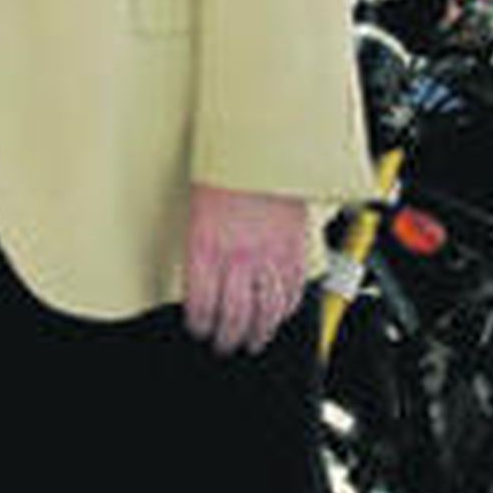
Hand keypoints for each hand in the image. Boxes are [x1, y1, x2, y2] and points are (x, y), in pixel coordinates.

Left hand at [182, 184, 307, 355]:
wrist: (263, 147)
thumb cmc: (225, 169)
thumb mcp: (197, 208)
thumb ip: (200, 246)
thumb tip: (199, 278)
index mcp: (206, 246)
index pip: (201, 305)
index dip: (199, 325)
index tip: (198, 330)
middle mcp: (238, 257)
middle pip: (233, 317)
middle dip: (227, 339)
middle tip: (224, 346)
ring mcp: (270, 257)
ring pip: (267, 313)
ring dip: (260, 332)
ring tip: (254, 340)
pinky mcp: (295, 252)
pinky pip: (293, 293)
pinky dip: (286, 310)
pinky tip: (279, 314)